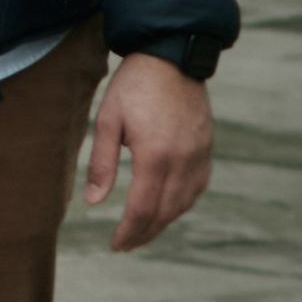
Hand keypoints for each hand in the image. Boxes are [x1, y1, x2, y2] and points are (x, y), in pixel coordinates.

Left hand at [85, 53, 213, 252]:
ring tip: (142, 231)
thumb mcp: (108, 118)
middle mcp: (182, 163)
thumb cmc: (134, 85)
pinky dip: (181, 205)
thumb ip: (102, 163)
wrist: (171, 56)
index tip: (115, 245)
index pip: (142, 210)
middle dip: (143, 234)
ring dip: (162, 223)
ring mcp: (199, 158)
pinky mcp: (207, 151)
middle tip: (125, 245)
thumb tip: (94, 203)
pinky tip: (167, 208)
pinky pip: (196, 189)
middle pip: (163, 214)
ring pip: (182, 205)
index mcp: (154, 156)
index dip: (128, 232)